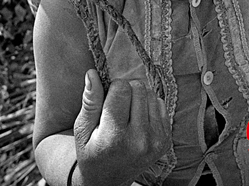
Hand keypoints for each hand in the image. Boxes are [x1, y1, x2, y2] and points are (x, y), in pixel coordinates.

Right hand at [73, 70, 170, 185]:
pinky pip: (160, 103)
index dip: (112, 88)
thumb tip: (92, 74)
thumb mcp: (82, 129)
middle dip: (126, 90)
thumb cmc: (92, 151)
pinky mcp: (166, 139)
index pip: (121, 88)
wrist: (109, 180)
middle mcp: (140, 139)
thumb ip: (90, 101)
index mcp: (115, 137)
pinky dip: (149, 106)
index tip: (107, 100)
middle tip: (116, 107)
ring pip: (151, 93)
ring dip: (138, 97)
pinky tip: (138, 120)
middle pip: (138, 87)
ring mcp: (156, 140)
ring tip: (127, 115)